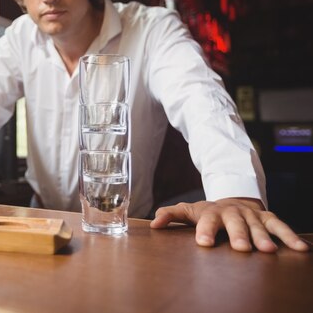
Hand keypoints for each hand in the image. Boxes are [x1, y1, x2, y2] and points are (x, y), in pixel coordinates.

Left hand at [150, 198, 309, 252]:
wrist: (233, 200)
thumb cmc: (208, 212)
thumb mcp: (189, 211)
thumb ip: (171, 215)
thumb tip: (153, 223)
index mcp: (212, 212)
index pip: (207, 221)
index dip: (205, 231)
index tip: (203, 243)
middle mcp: (233, 213)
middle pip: (235, 224)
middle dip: (239, 235)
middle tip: (241, 248)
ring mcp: (251, 215)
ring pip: (258, 226)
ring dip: (263, 237)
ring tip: (268, 251)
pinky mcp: (267, 218)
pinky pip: (280, 226)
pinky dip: (289, 236)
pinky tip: (299, 249)